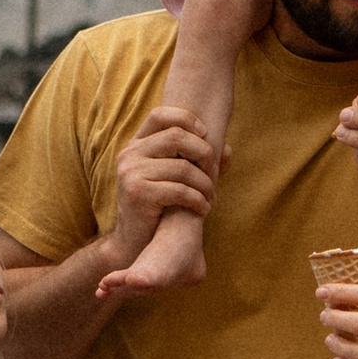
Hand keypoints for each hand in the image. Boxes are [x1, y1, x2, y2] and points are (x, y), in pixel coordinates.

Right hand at [103, 102, 219, 288]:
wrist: (134, 243)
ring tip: (210, 199)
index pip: (160, 115)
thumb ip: (197, 163)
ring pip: (184, 167)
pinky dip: (198, 200)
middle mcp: (129, 154)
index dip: (186, 119)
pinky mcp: (138, 193)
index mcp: (135, 145)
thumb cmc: (159, 208)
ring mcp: (131, 173)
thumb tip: (228, 150)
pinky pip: (180, 190)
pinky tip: (203, 209)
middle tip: (214, 177)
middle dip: (205, 155)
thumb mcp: (174, 180)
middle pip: (177, 137)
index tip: (205, 135)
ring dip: (206, 185)